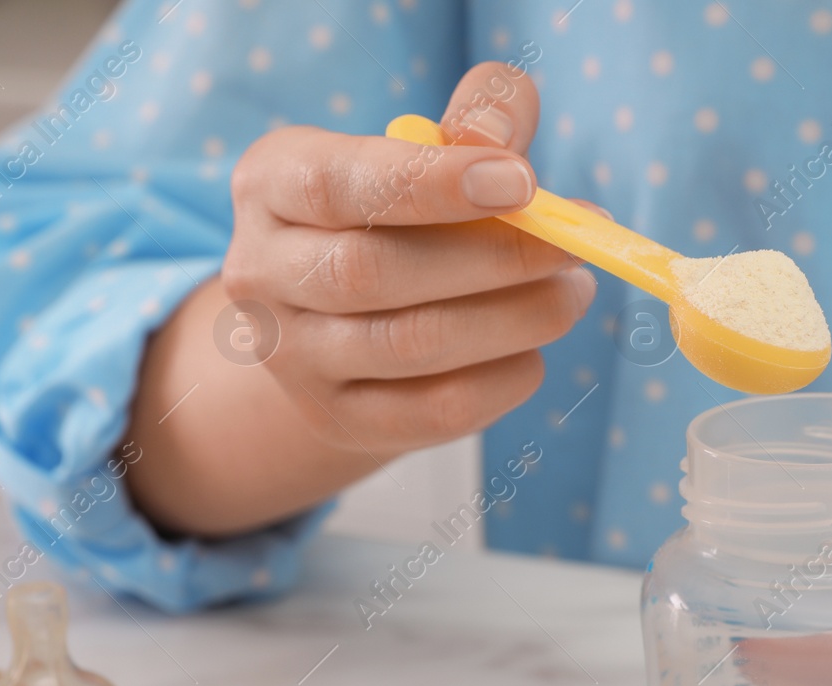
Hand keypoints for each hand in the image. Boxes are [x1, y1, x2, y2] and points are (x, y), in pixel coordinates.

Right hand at [222, 61, 594, 454]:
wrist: (340, 325)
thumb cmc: (397, 217)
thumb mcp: (422, 152)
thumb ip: (472, 121)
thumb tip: (500, 134)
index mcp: (269, 183)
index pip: (336, 184)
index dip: (431, 183)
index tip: (524, 183)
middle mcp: (259, 273)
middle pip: (372, 272)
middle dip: (493, 259)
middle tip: (572, 247)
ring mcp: (291, 358)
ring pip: (409, 345)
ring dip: (513, 320)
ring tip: (570, 295)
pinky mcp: (336, 419)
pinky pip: (432, 411)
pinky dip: (501, 382)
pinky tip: (531, 354)